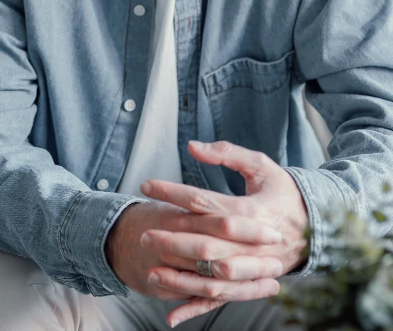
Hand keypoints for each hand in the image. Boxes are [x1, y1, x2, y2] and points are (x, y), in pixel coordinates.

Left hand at [138, 140, 308, 324]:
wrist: (317, 226)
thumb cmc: (282, 191)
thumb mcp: (260, 165)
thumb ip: (227, 153)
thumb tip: (193, 147)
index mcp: (250, 212)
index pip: (204, 202)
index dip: (173, 193)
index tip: (146, 185)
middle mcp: (250, 244)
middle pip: (206, 245)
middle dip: (172, 240)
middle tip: (143, 233)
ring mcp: (251, 268)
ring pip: (211, 278)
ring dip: (180, 278)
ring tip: (151, 271)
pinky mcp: (249, 283)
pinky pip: (220, 300)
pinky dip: (195, 309)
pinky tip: (171, 317)